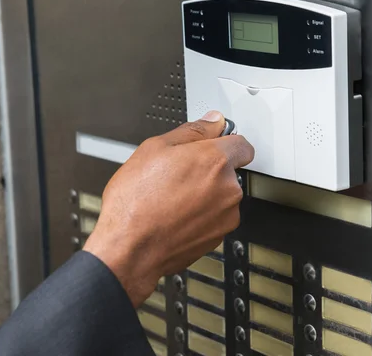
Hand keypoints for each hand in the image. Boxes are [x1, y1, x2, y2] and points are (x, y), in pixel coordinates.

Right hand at [83, 111, 253, 306]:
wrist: (129, 248)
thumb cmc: (136, 202)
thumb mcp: (154, 148)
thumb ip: (192, 131)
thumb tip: (212, 122)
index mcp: (215, 161)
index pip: (242, 144)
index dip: (226, 142)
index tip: (213, 144)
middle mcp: (228, 189)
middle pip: (229, 171)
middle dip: (208, 170)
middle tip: (178, 173)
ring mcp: (225, 216)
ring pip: (221, 197)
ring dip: (204, 195)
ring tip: (171, 197)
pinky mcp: (218, 237)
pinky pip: (214, 218)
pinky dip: (199, 216)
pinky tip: (174, 214)